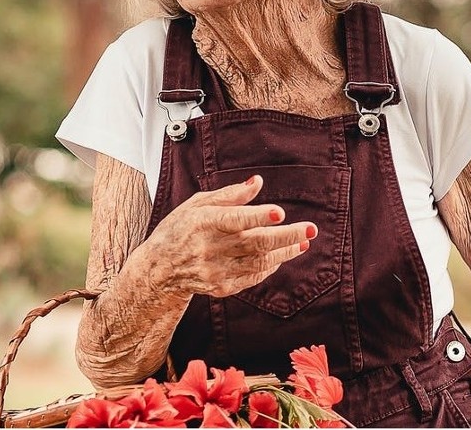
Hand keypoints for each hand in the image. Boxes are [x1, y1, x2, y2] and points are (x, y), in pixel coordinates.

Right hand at [143, 175, 315, 298]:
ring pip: (258, 262)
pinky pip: (252, 277)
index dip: (257, 217)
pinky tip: (281, 255)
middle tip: (311, 229)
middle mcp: (209, 248)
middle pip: (254, 243)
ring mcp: (215, 271)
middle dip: (286, 236)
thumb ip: (230, 195)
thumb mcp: (198, 204)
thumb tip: (258, 182)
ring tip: (303, 241)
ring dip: (284, 252)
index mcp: (203, 222)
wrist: (159, 268)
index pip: (234, 220)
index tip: (279, 212)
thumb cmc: (181, 227)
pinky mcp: (220, 287)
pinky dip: (269, 266)